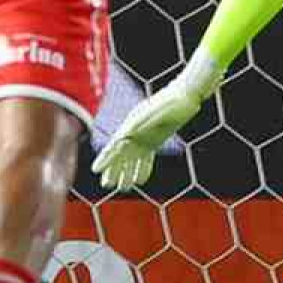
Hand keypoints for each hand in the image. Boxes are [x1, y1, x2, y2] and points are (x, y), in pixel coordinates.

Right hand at [91, 57, 220, 189]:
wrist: (186, 94)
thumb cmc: (172, 102)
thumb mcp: (157, 112)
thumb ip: (141, 123)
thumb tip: (124, 134)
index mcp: (132, 124)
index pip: (114, 145)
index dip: (105, 158)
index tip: (95, 170)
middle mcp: (135, 131)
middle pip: (121, 154)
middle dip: (113, 169)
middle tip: (106, 185)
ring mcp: (145, 136)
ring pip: (133, 158)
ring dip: (127, 172)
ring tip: (122, 187)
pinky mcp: (156, 140)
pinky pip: (147, 158)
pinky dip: (143, 169)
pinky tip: (140, 180)